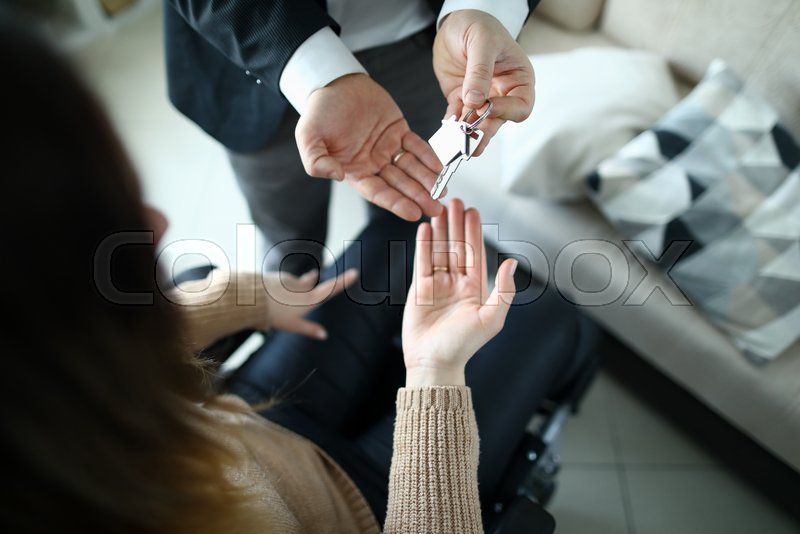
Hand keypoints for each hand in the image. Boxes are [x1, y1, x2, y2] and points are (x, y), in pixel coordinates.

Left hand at [260, 268, 357, 339]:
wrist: (251, 300)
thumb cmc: (273, 315)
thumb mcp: (293, 326)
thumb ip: (309, 329)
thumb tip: (324, 335)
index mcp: (308, 299)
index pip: (330, 289)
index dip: (343, 281)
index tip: (355, 272)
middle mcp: (301, 287)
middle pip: (310, 281)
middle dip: (311, 280)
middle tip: (315, 275)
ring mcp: (288, 280)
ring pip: (294, 281)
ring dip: (291, 286)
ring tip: (282, 296)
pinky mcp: (276, 276)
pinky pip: (280, 281)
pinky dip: (278, 286)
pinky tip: (269, 294)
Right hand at [296, 74, 443, 220]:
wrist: (334, 83)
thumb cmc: (319, 111)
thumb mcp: (308, 137)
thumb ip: (316, 161)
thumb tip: (336, 175)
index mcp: (354, 171)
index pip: (378, 192)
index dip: (395, 203)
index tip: (412, 213)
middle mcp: (373, 163)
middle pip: (399, 184)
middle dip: (418, 197)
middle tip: (435, 209)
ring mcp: (387, 148)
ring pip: (411, 168)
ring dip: (427, 181)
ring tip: (442, 192)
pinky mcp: (399, 131)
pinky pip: (416, 146)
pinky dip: (428, 156)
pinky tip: (439, 167)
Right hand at [402, 199, 517, 386]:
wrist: (434, 362)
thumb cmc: (464, 345)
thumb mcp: (491, 318)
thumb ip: (503, 290)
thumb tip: (510, 263)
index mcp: (476, 289)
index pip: (475, 253)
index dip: (474, 231)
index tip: (472, 211)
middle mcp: (457, 283)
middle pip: (457, 246)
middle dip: (456, 224)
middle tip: (453, 201)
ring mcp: (438, 285)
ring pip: (439, 250)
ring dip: (440, 230)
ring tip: (437, 209)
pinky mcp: (420, 289)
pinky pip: (422, 262)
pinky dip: (423, 245)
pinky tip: (425, 229)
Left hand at [433, 10, 534, 155]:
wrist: (456, 23)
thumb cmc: (478, 25)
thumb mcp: (482, 42)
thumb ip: (480, 71)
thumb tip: (476, 100)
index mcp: (519, 79)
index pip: (520, 106)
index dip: (505, 111)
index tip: (487, 107)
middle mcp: (503, 93)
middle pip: (498, 120)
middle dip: (484, 131)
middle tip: (471, 143)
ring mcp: (482, 99)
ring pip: (478, 124)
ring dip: (467, 134)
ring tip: (457, 144)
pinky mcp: (462, 100)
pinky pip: (458, 117)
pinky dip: (451, 125)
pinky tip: (446, 130)